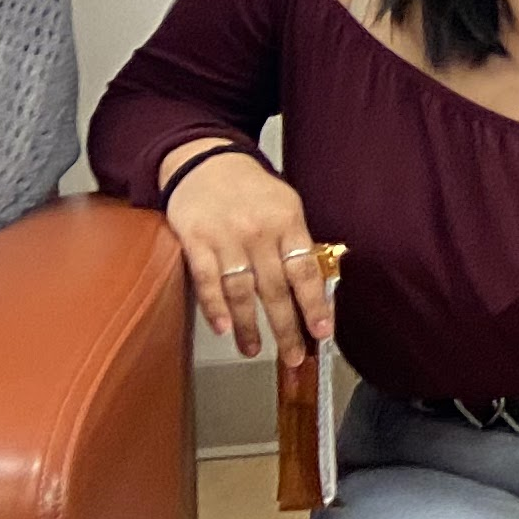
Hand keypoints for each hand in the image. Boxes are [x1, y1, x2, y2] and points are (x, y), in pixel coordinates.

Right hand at [162, 144, 333, 365]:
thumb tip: (314, 286)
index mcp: (287, 221)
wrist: (206, 162)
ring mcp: (226, 237)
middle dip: (285, 327)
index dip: (314, 303)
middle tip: (292, 356)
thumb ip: (296, 242)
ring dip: (249, 326)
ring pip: (241, 291)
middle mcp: (258, 231)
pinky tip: (224, 329)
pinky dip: (215, 307)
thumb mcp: (285, 205)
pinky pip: (207, 281)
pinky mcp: (195, 241)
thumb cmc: (252, 189)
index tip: (322, 331)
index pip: (305, 269)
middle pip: (275, 287)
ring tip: (254, 351)